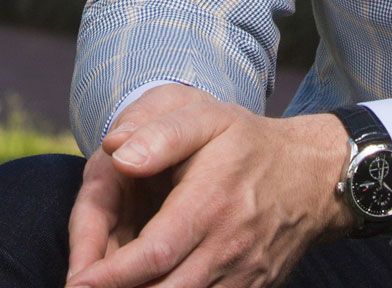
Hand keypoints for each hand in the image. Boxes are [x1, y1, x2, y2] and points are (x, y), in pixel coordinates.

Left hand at [65, 85, 354, 287]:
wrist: (314, 177)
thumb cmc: (247, 144)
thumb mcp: (206, 119)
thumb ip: (160, 133)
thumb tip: (116, 155)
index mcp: (209, 203)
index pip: (154, 254)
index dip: (111, 276)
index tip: (77, 283)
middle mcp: (227, 248)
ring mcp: (243, 276)